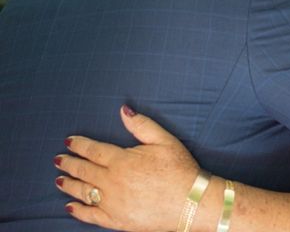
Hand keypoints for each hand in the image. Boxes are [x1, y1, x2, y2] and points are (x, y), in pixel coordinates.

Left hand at [54, 105, 201, 231]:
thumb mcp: (164, 140)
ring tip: (59, 180)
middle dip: (69, 163)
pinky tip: (71, 206)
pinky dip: (78, 211)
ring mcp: (112, 203)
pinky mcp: (116, 220)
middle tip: (59, 160)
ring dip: (69, 185)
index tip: (69, 142)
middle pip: (84, 171)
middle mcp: (111, 182)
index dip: (79, 145)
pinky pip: (90, 216)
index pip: (93, 150)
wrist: (190, 202)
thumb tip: (124, 110)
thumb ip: (141, 125)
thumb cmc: (180, 169)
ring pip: (83, 192)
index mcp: (121, 160)